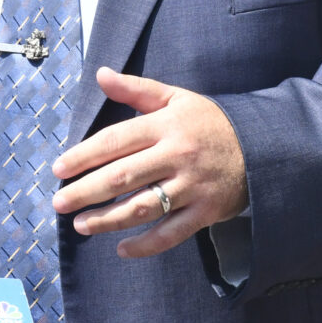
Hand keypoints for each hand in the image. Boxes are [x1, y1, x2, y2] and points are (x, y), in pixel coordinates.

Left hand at [51, 68, 247, 258]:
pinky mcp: (205, 212)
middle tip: (59, 202)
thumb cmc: (210, 123)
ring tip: (81, 225)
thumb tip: (101, 74)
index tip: (59, 169)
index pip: (115, 140)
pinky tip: (121, 248)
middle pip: (123, 176)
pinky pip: (171, 233)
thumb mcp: (176, 98)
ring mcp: (191, 186)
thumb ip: (136, 89)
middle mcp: (176, 155)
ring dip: (108, 219)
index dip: (83, 155)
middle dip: (86, 191)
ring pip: (143, 207)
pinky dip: (146, 244)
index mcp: (166, 125)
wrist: (262, 147)